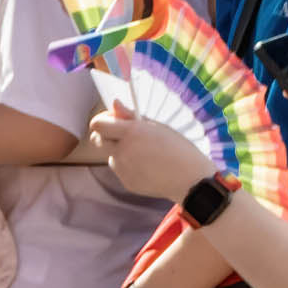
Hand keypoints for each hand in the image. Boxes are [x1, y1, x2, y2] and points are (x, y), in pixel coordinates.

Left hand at [86, 101, 211, 202]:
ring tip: (147, 153)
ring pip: (111, 155)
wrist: (190, 179)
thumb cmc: (179, 148)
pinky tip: (150, 166)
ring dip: (121, 151)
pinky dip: (130, 165)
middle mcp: (122, 151)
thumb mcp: (157, 127)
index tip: (112, 120)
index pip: (97, 124)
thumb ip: (131, 116)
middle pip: (97, 140)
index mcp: (131, 132)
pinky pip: (122, 169)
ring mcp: (122, 168)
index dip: (102, 120)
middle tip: (123, 134)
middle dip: (105, 135)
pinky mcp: (125, 182)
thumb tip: (114, 104)